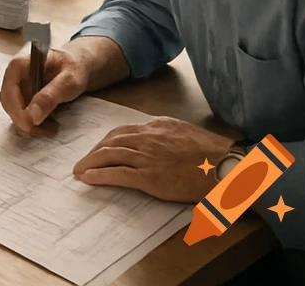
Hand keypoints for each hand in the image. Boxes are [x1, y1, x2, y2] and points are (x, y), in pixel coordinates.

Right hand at [0, 43, 90, 135]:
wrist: (78, 64)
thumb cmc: (73, 67)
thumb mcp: (68, 81)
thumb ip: (49, 97)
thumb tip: (32, 118)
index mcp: (18, 66)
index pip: (9, 94)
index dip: (18, 113)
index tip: (33, 125)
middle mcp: (13, 77)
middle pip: (10, 105)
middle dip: (26, 122)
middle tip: (49, 130)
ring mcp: (17, 88)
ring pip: (15, 112)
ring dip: (31, 125)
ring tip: (52, 128)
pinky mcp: (23, 97)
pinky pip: (22, 115)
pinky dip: (34, 124)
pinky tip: (49, 124)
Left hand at [71, 117, 233, 201]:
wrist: (226, 166)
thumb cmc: (212, 152)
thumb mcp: (185, 131)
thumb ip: (166, 132)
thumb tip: (154, 137)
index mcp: (156, 126)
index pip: (122, 131)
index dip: (106, 140)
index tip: (99, 148)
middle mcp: (147, 138)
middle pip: (111, 141)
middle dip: (94, 151)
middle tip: (83, 160)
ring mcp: (147, 157)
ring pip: (109, 155)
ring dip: (90, 162)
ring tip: (79, 169)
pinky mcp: (149, 177)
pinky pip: (117, 173)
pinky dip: (99, 175)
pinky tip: (88, 177)